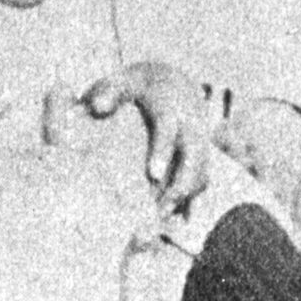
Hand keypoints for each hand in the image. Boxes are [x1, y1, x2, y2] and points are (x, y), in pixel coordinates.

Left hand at [78, 61, 213, 213]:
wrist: (171, 82)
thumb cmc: (136, 86)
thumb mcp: (121, 82)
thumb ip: (107, 92)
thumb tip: (97, 107)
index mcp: (170, 104)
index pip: (170, 129)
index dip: (163, 152)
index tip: (152, 176)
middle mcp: (191, 123)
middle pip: (196, 155)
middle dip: (183, 182)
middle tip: (161, 208)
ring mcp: (200, 139)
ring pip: (203, 170)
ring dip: (188, 196)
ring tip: (163, 219)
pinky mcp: (202, 153)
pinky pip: (204, 178)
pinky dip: (193, 198)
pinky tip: (178, 218)